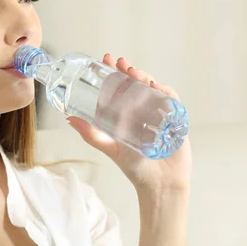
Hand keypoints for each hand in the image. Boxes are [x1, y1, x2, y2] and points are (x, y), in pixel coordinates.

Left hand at [67, 54, 191, 195]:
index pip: (121, 87)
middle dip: (130, 69)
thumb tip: (69, 118)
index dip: (114, 72)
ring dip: (145, 77)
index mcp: (129, 113)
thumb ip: (91, 134)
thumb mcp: (110, 147)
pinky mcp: (177, 119)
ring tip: (134, 73)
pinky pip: (173, 100)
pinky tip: (156, 87)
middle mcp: (144, 110)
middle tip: (121, 63)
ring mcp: (161, 113)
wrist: (159, 185)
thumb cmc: (135, 167)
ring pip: (154, 87)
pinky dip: (166, 91)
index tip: (106, 60)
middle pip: (138, 83)